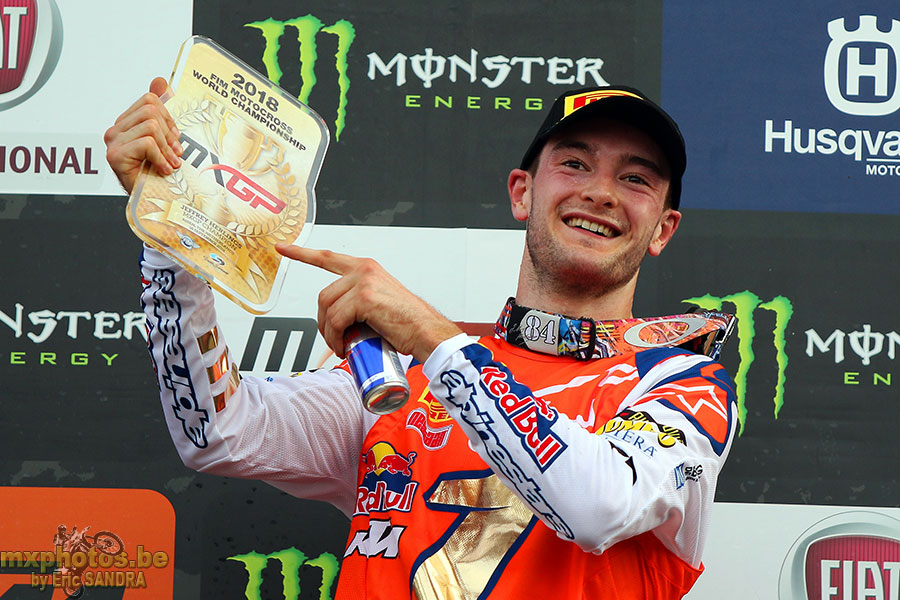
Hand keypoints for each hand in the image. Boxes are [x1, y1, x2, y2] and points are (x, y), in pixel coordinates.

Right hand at [104, 77, 182, 192]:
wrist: (154, 203)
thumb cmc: (158, 174)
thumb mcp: (165, 139)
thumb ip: (161, 110)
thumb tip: (160, 80)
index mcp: (126, 124)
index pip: (150, 101)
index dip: (169, 119)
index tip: (175, 140)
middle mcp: (115, 131)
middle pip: (151, 110)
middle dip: (169, 134)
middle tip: (174, 154)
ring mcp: (113, 142)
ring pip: (151, 126)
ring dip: (166, 148)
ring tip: (169, 164)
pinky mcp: (115, 155)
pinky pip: (147, 143)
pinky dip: (160, 158)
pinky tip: (162, 170)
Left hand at [276, 244, 462, 362]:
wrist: (426, 332)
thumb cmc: (406, 324)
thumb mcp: (379, 304)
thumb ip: (358, 302)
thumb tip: (339, 322)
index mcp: (366, 268)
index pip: (327, 258)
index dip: (302, 253)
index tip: (283, 247)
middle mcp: (364, 270)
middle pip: (323, 295)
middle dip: (322, 322)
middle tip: (334, 340)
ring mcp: (363, 281)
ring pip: (328, 309)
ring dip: (329, 333)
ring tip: (341, 346)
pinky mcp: (364, 297)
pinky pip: (336, 320)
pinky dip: (336, 338)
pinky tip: (344, 346)